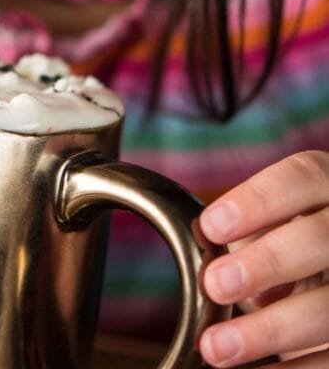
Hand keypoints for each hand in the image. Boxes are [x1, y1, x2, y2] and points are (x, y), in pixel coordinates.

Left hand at [197, 150, 328, 366]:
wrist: (328, 273)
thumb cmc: (291, 242)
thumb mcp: (277, 221)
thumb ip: (248, 228)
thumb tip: (210, 249)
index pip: (301, 178)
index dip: (257, 201)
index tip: (212, 227)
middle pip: (320, 239)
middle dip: (266, 263)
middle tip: (214, 285)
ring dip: (270, 330)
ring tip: (216, 347)